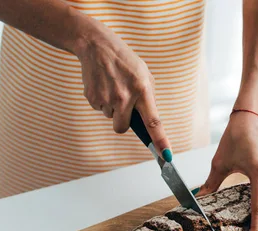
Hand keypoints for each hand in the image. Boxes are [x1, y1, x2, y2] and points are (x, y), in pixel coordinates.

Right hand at [74, 27, 171, 159]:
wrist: (97, 47)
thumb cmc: (125, 62)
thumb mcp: (144, 75)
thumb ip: (148, 99)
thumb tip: (148, 123)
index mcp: (142, 90)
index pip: (153, 122)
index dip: (160, 141)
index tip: (165, 156)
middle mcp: (124, 97)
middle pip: (122, 127)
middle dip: (123, 121)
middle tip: (123, 104)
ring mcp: (106, 98)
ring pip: (111, 117)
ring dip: (112, 107)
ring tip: (113, 86)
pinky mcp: (92, 98)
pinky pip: (100, 109)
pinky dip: (102, 101)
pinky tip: (103, 85)